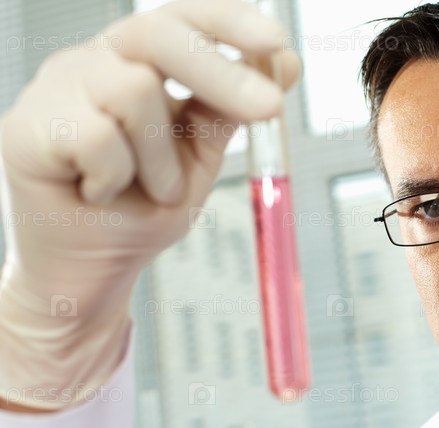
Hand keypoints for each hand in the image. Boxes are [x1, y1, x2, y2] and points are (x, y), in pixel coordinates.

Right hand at [0, 0, 300, 409]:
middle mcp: (95, 61)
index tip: (277, 42)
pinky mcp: (24, 127)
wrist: (95, 266)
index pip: (182, 18)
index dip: (229, 22)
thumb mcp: (201, 157)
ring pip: (132, 91)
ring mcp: (55, 88)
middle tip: (269, 108)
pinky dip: (115, 178)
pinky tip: (98, 193)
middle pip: (158, 34)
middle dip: (221, 73)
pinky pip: (97, 138)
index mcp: (138, 60)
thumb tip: (285, 62)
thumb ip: (232, 109)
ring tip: (150, 189)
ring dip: (161, 159)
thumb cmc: (141, 207)